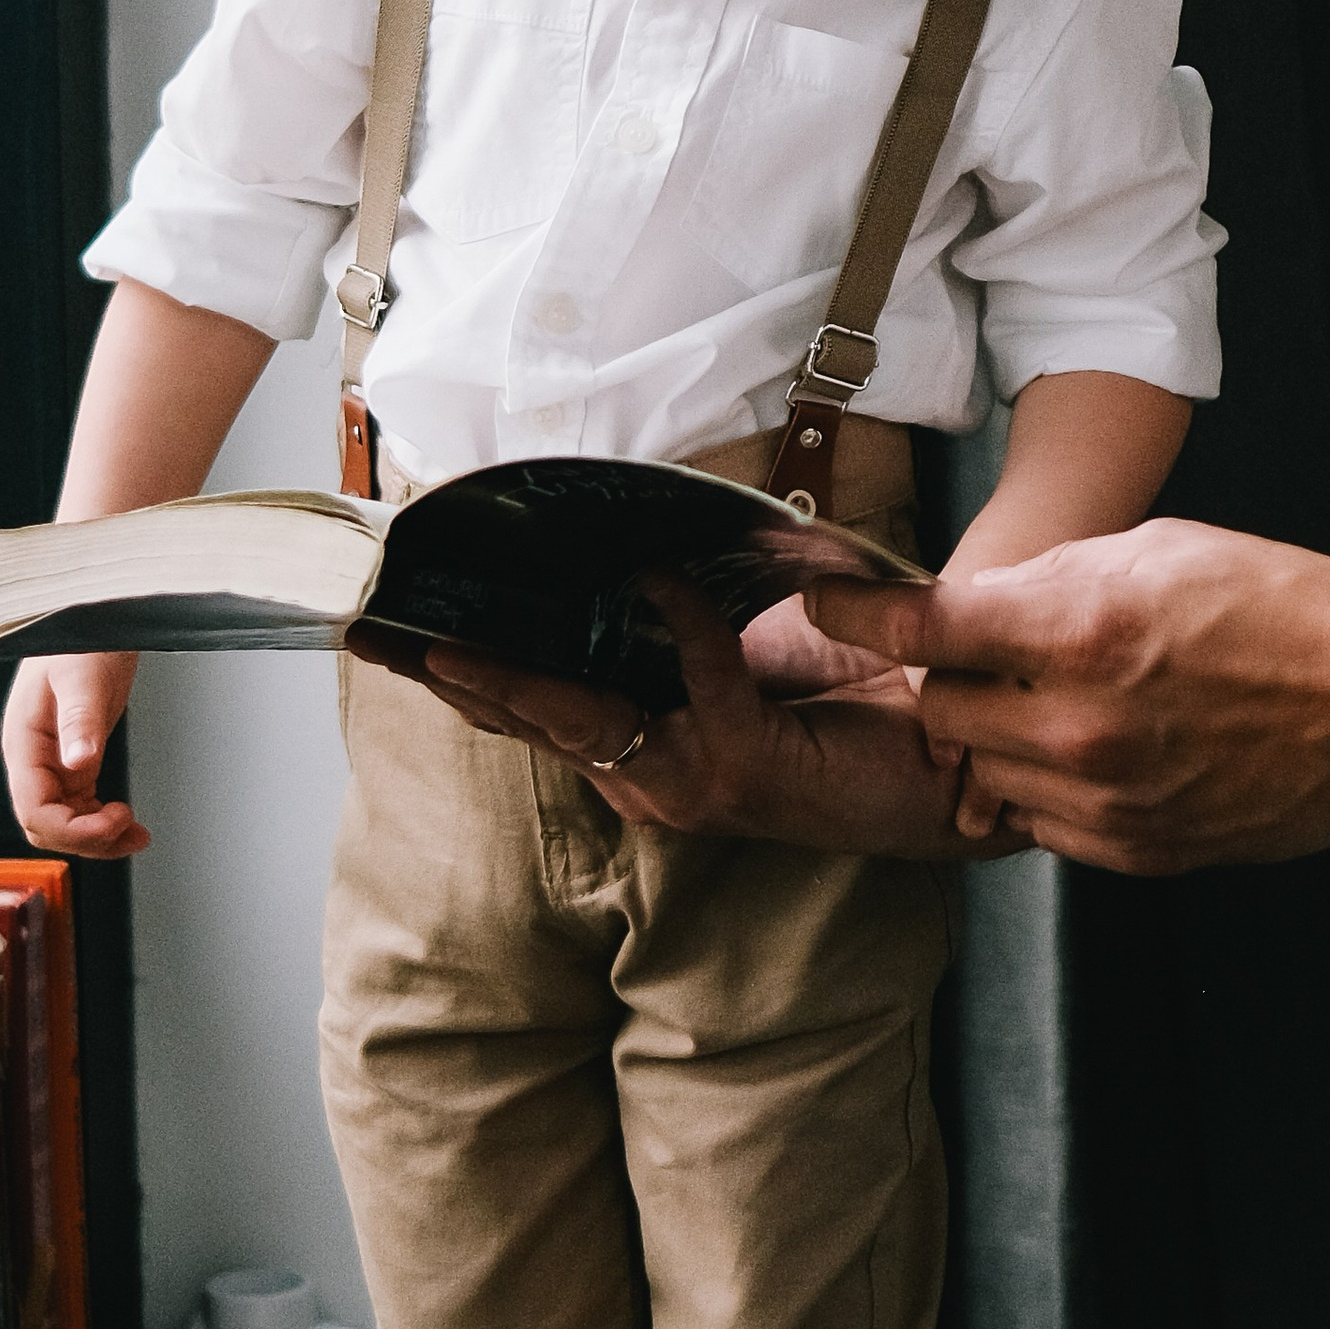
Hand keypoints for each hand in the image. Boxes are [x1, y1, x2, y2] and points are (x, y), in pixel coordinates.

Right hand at [3, 650, 146, 857]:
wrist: (96, 619)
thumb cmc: (82, 639)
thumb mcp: (83, 678)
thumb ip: (79, 720)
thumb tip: (78, 762)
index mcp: (24, 744)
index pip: (34, 810)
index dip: (71, 829)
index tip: (113, 822)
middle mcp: (34, 759)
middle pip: (47, 825)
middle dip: (86, 839)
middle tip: (130, 830)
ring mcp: (53, 762)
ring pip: (67, 822)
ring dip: (100, 838)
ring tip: (138, 836)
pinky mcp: (76, 760)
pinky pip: (83, 807)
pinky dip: (105, 822)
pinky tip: (132, 823)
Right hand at [355, 574, 1023, 858]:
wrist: (961, 748)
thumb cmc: (858, 690)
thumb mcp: (748, 634)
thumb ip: (683, 610)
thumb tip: (624, 545)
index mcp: (643, 741)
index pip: (528, 704)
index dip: (452, 668)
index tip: (379, 628)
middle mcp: (651, 775)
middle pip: (522, 718)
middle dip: (443, 675)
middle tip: (368, 633)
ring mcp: (690, 783)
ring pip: (576, 717)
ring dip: (511, 675)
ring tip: (445, 637)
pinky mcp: (744, 771)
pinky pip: (692, 674)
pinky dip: (679, 620)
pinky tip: (660, 576)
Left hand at [812, 520, 1329, 871]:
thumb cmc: (1285, 611)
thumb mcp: (1156, 550)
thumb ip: (1049, 579)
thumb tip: (971, 601)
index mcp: (1080, 629)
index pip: (921, 627)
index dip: (856, 612)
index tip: (823, 603)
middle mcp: (1079, 725)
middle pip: (939, 709)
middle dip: (954, 678)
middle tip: (1004, 654)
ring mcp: (1104, 799)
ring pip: (985, 771)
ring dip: (1002, 736)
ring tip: (1073, 702)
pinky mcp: (1132, 852)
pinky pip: (1041, 821)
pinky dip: (1049, 786)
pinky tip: (1107, 750)